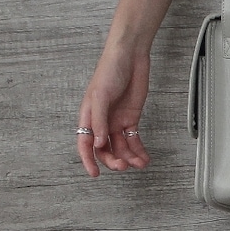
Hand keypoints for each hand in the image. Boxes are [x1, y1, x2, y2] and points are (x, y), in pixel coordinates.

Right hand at [77, 43, 151, 176]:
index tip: (94, 174)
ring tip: (139, 163)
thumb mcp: (101, 96)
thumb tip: (97, 143)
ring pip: (121, 147)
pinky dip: (138, 150)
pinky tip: (144, 158)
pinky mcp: (131, 118)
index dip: (88, 160)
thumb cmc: (109, 70)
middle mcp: (102, 121)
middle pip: (105, 148)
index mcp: (88, 116)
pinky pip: (133, 139)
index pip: (85, 143)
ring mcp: (117, 120)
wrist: (130, 56)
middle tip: (123, 166)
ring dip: (129, 158)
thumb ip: (99, 121)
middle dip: (113, 160)